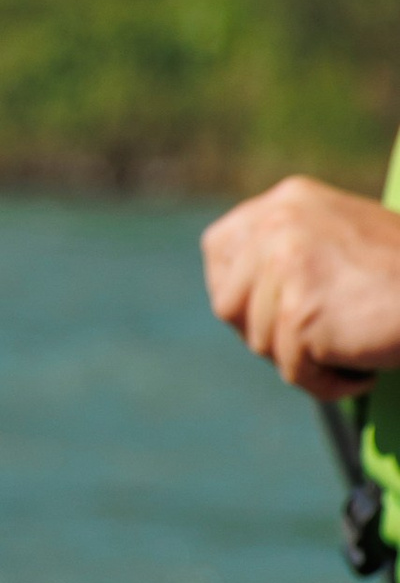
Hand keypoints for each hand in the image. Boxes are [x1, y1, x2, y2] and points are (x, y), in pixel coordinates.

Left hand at [202, 177, 399, 394]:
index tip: (268, 314)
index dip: (237, 291)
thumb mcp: (337, 243)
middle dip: (268, 333)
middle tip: (322, 335)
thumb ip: (287, 255)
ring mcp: (287, 265)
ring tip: (354, 342)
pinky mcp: (300, 311)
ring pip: (261, 343)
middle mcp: (279, 223)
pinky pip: (294, 370)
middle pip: (229, 304)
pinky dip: (330, 381)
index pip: (219, 248)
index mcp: (287, 201)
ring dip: (306, 359)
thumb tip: (232, 301)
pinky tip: (364, 364)